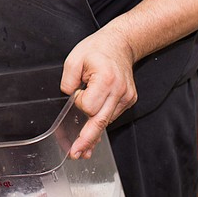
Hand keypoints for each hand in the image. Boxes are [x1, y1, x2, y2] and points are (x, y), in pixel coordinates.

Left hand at [59, 28, 137, 159]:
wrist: (121, 44)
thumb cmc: (97, 49)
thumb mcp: (74, 58)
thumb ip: (68, 80)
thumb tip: (69, 97)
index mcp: (106, 78)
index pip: (89, 106)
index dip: (80, 102)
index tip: (78, 91)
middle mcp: (119, 91)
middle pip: (100, 122)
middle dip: (87, 139)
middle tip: (76, 153)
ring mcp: (126, 97)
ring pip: (106, 121)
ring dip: (94, 133)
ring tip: (82, 147)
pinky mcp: (129, 100)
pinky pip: (111, 116)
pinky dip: (101, 122)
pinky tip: (93, 132)